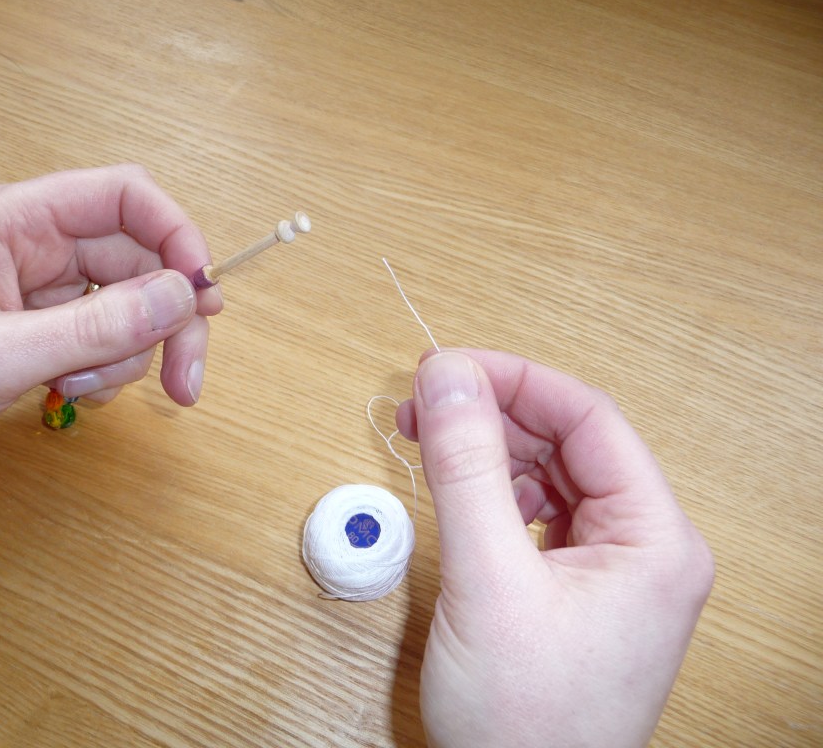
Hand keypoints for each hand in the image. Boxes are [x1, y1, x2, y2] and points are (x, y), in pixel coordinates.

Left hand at [0, 164, 221, 487]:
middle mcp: (35, 245)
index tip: (204, 296)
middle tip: (186, 381)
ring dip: (128, 356)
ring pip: (130, 306)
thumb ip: (94, 327)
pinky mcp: (42, 326)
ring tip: (76, 390)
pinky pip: (105, 338)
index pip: (125, 197)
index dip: (177, 236)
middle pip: (141, 261)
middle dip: (168, 321)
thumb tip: (182, 297)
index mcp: (15, 221)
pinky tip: (63, 393)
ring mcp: (41, 287)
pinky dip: (106, 371)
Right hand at [396, 350, 713, 747]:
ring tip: (431, 443)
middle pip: (570, 443)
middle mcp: (646, 549)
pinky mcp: (578, 591)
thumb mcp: (486, 579)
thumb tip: (446, 375)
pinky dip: (494, 494)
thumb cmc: (524, 723)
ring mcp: (613, 572)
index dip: (515, 380)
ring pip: (551, 476)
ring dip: (491, 451)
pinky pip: (539, 515)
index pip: (589, 419)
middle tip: (424, 402)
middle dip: (495, 415)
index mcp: (655, 540)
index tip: (447, 367)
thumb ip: (465, 468)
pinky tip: (462, 494)